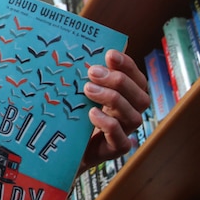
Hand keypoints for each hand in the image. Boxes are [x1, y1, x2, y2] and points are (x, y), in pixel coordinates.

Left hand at [79, 49, 148, 171]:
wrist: (59, 148)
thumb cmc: (71, 114)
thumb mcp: (77, 91)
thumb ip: (85, 74)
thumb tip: (80, 48)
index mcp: (126, 98)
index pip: (137, 79)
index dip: (127, 65)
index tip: (109, 54)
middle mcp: (129, 115)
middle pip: (141, 97)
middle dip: (119, 81)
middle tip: (93, 72)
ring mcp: (124, 134)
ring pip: (135, 117)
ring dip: (113, 99)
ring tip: (88, 89)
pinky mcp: (114, 151)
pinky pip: (121, 140)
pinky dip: (108, 124)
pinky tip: (91, 113)